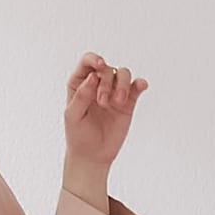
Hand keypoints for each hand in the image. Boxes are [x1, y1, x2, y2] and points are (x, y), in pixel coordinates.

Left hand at [63, 53, 147, 171]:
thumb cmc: (78, 135)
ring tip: (117, 102)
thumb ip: (81, 96)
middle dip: (106, 82)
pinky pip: (136, 87)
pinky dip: (140, 84)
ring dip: (121, 84)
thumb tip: (93, 76)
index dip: (94, 59)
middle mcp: (98, 84)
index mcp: (80, 84)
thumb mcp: (73, 116)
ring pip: (123, 74)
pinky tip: (141, 86)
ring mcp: (113, 92)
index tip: (100, 65)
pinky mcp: (128, 102)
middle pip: (107, 69)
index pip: (87, 62)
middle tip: (102, 102)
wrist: (92, 156)